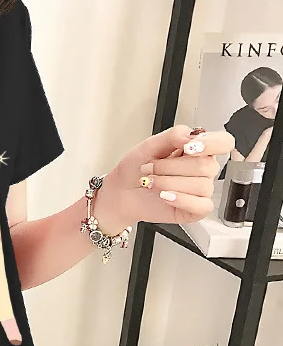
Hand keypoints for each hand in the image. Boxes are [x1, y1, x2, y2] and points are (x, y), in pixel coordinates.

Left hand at [96, 125, 233, 227]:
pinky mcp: (195, 209)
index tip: (188, 147)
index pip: (223, 142)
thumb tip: (192, 137)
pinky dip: (181, 200)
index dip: (211, 144)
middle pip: (206, 166)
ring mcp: (200, 190)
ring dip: (169, 183)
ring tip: (150, 182)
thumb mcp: (149, 145)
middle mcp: (202, 169)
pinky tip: (165, 196)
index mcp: (197, 150)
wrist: (121, 191)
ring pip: (201, 186)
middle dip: (171, 167)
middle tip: (150, 169)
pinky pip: (202, 206)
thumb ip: (173, 136)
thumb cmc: (135, 169)